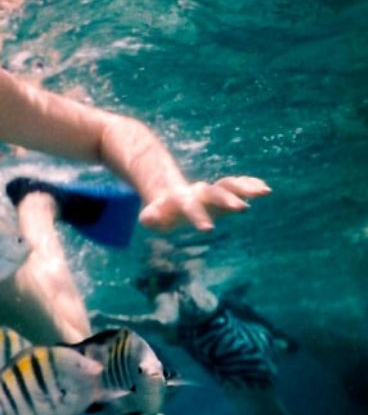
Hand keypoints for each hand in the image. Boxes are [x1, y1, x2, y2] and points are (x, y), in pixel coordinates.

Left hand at [138, 175, 269, 231]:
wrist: (168, 194)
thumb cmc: (161, 212)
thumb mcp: (151, 217)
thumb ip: (150, 218)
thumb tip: (148, 219)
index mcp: (181, 200)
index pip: (189, 207)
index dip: (198, 217)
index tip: (208, 230)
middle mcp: (198, 193)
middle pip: (213, 192)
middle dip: (226, 199)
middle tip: (242, 208)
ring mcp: (212, 191)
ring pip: (228, 185)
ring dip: (245, 187)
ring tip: (265, 192)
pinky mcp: (223, 191)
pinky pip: (237, 184)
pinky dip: (250, 184)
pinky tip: (265, 189)